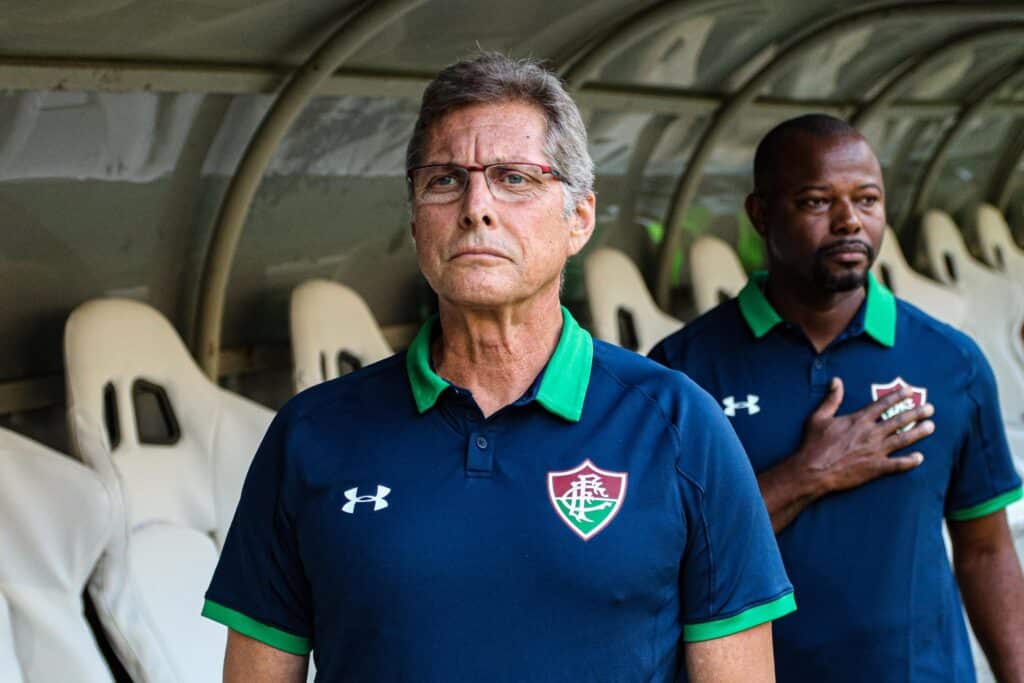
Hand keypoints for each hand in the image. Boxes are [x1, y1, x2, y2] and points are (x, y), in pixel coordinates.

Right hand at [795, 377, 932, 494]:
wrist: (813, 470)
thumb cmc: (814, 444)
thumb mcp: (818, 417)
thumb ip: (831, 399)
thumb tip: (837, 381)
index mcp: (859, 420)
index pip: (883, 404)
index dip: (898, 396)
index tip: (910, 391)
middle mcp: (871, 433)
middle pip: (899, 420)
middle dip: (917, 413)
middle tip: (930, 409)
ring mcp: (876, 451)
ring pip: (903, 439)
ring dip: (919, 432)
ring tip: (931, 427)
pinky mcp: (876, 468)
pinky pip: (898, 464)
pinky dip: (910, 461)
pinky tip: (920, 458)